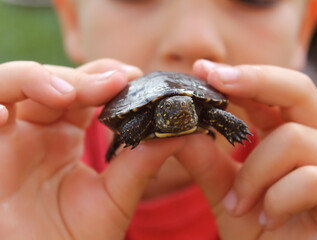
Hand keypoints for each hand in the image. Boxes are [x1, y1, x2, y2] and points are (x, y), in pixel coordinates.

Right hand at [0, 60, 184, 238]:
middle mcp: (35, 132)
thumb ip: (141, 162)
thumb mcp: (115, 198)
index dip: (102, 77)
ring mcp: (9, 141)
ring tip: (67, 95)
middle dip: (80, 78)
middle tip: (112, 83)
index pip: (81, 89)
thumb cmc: (78, 239)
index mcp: (64, 136)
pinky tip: (5, 114)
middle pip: (50, 81)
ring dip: (37, 81)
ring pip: (10, 86)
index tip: (131, 75)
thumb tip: (180, 132)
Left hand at [175, 60, 316, 239]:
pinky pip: (311, 179)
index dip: (240, 76)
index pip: (274, 93)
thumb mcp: (227, 195)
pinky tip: (267, 221)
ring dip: (254, 173)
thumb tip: (180, 130)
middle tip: (217, 80)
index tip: (204, 69)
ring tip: (239, 205)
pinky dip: (277, 200)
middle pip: (299, 89)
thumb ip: (207, 164)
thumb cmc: (264, 237)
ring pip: (294, 139)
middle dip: (255, 80)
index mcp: (295, 140)